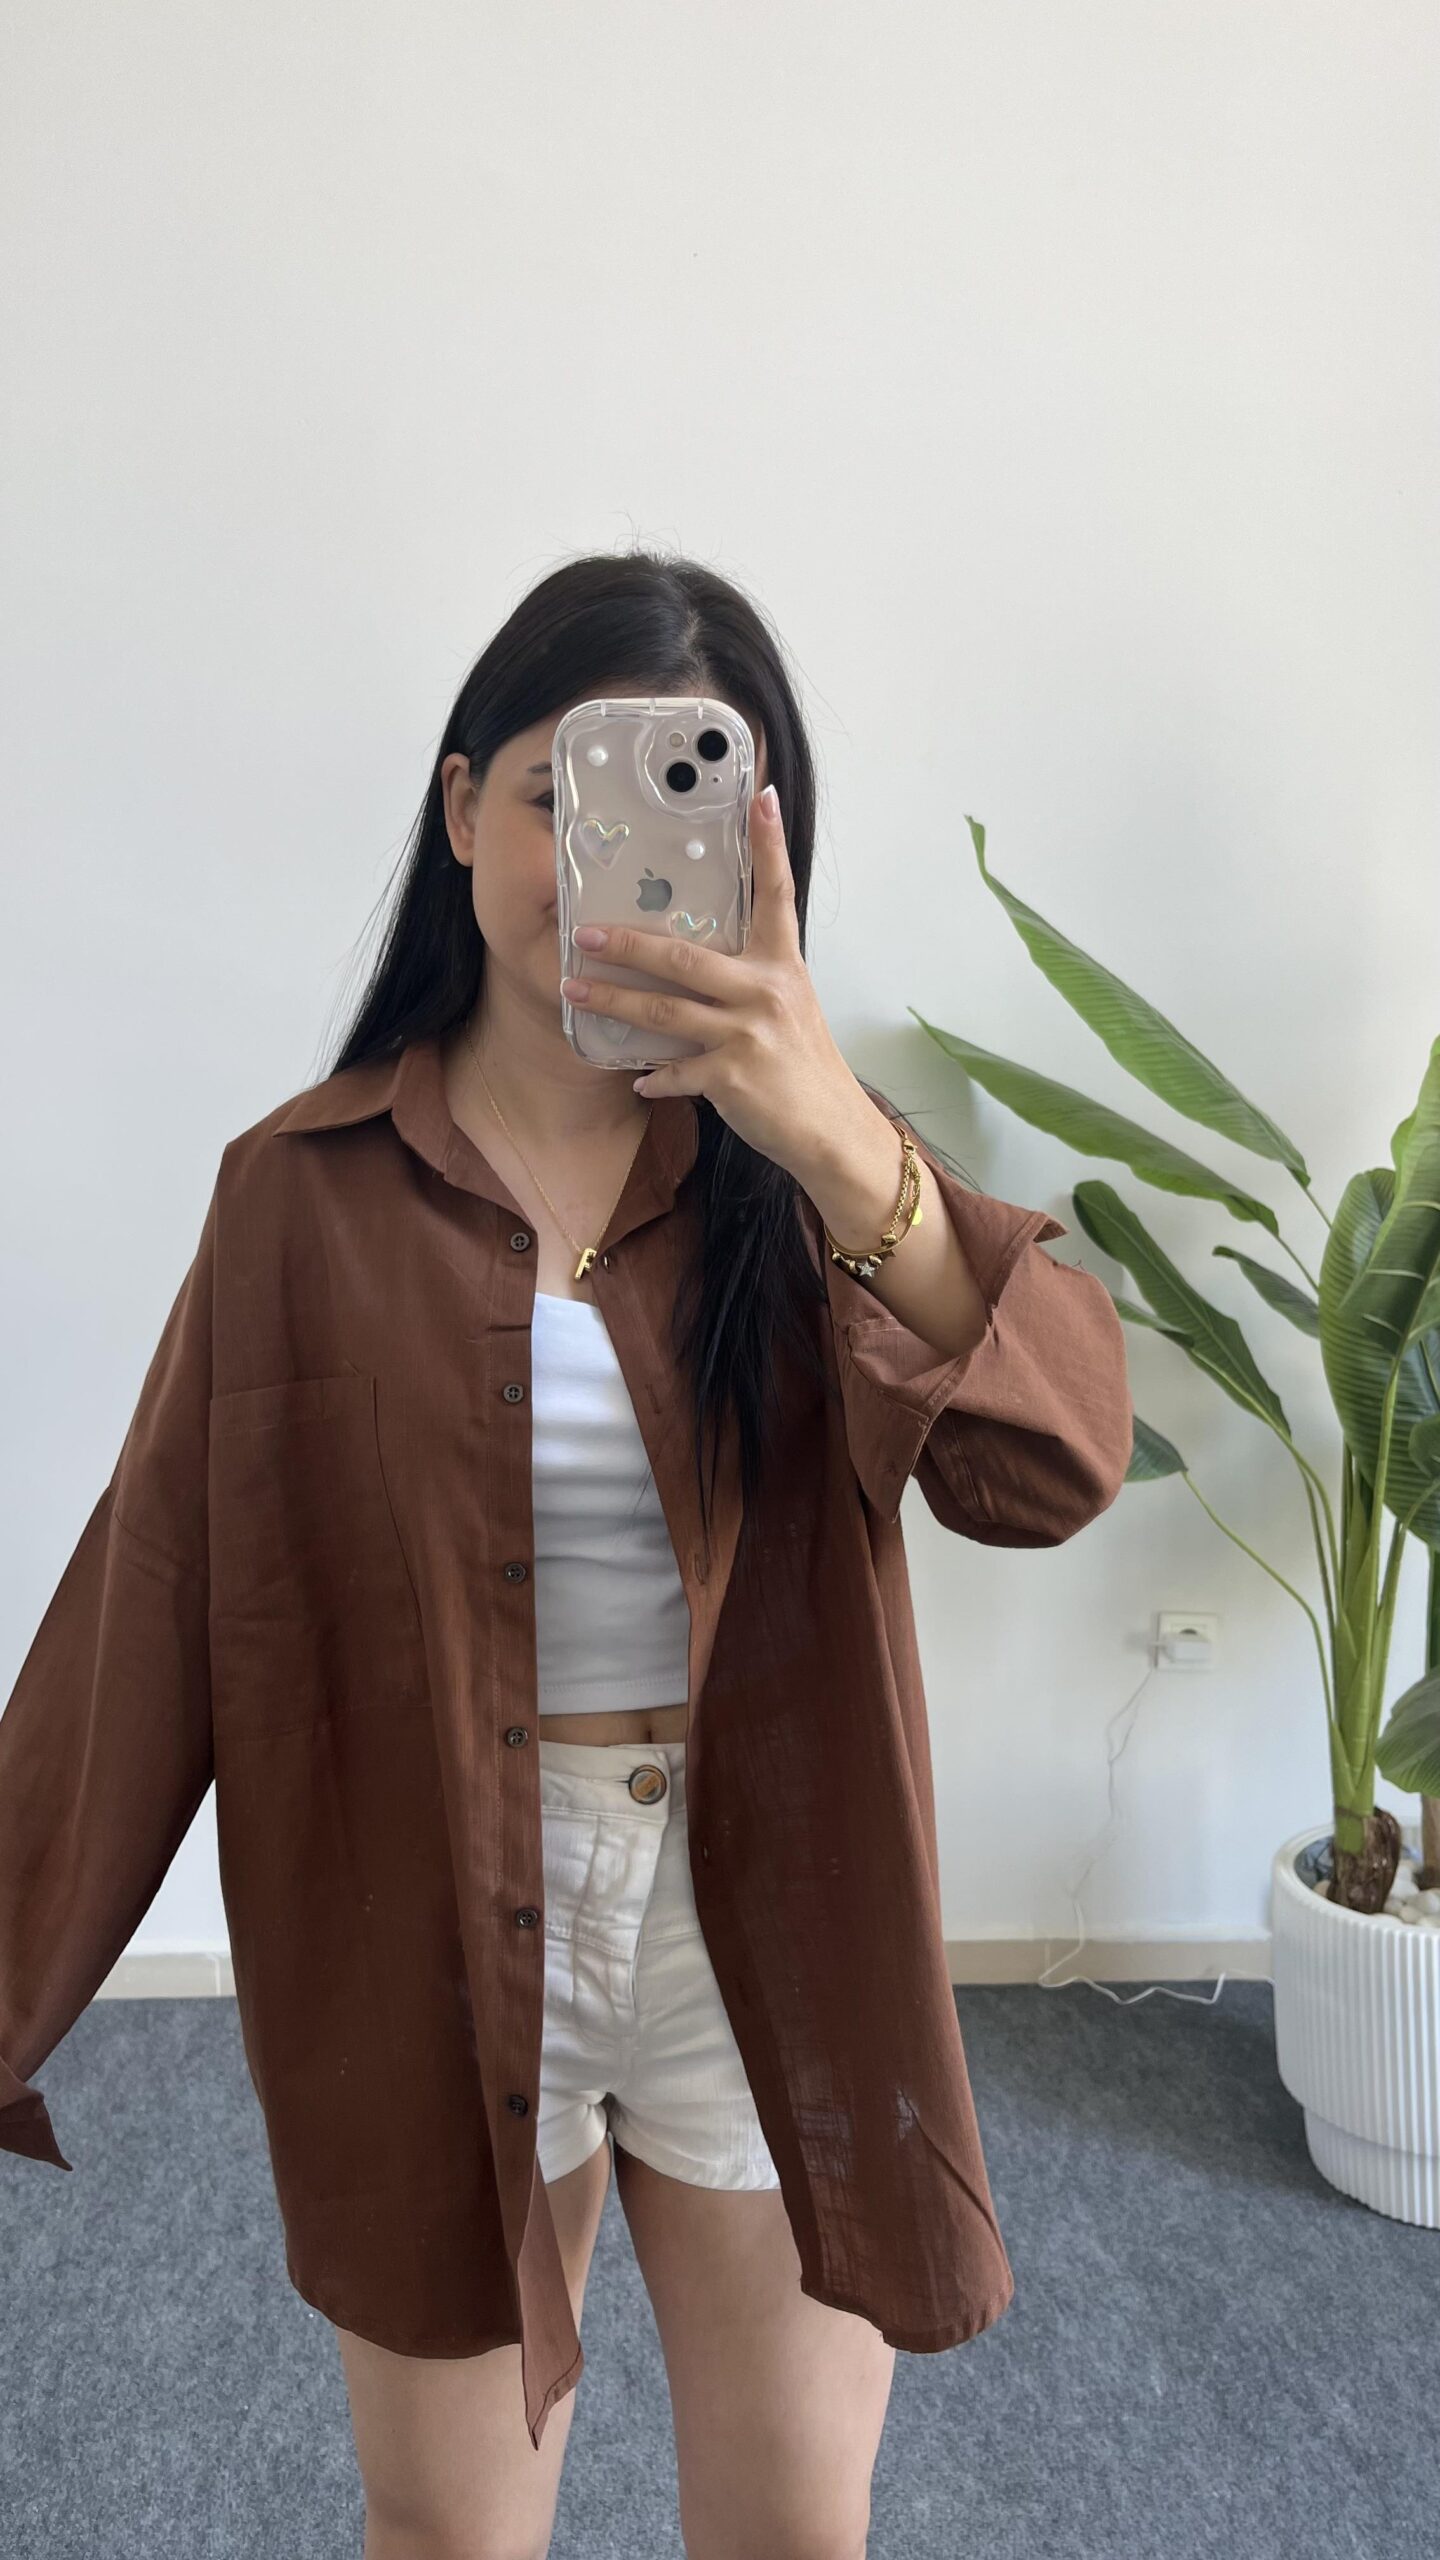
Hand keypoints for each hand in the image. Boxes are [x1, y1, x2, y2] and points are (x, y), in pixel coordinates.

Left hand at [560, 783, 867, 1177]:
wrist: (832, 1130)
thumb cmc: (805, 1066)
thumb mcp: (790, 1007)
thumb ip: (749, 979)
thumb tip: (694, 962)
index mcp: (783, 965)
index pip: (777, 893)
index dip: (769, 843)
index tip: (761, 794)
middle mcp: (765, 991)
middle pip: (683, 956)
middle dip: (627, 944)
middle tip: (584, 933)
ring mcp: (748, 1034)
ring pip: (664, 1010)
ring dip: (612, 1002)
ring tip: (575, 990)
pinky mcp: (733, 1077)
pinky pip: (675, 1071)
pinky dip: (654, 1077)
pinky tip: (638, 1080)